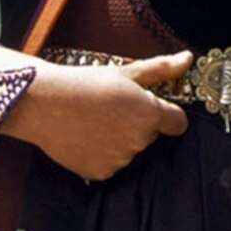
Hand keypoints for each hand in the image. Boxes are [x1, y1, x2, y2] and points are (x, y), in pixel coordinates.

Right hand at [2, 53, 190, 180]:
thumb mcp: (125, 72)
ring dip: (119, 140)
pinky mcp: (101, 173)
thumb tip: (187, 58)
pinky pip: (110, 165)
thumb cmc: (84, 84)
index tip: (156, 110)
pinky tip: (86, 137)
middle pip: (150, 135)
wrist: (43, 104)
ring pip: (129, 150)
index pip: (178, 123)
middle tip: (112, 109)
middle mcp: (139, 141)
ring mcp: (120, 159)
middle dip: (138, 124)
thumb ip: (161, 68)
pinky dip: (101, 154)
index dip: (168, 115)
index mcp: (150, 115)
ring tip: (95, 121)